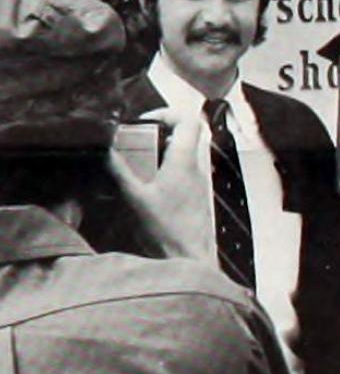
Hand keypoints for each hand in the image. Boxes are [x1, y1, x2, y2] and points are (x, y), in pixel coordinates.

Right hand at [109, 107, 212, 259]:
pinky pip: (188, 170)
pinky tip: (153, 183)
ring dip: (167, 149)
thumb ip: (119, 171)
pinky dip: (172, 167)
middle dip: (165, 130)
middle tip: (143, 137)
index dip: (168, 113)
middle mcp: (198, 168)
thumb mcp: (134, 199)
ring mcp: (201, 182)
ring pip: (190, 152)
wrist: (190, 260)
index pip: (189, 120)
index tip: (147, 121)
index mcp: (184, 161)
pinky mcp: (199, 196)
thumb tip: (105, 151)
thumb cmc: (166, 231)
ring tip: (144, 160)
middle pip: (189, 134)